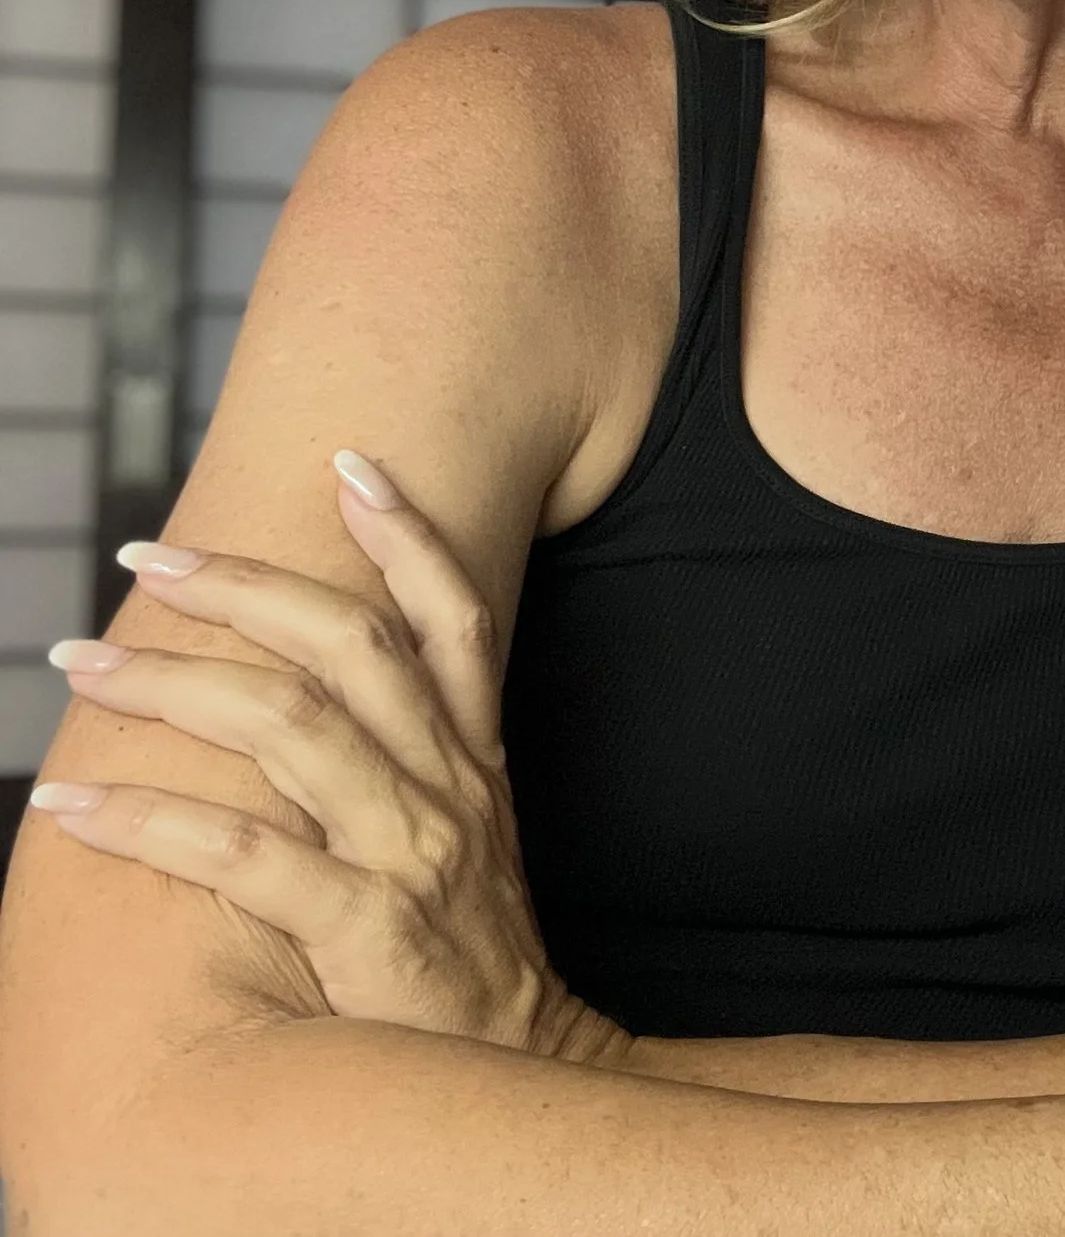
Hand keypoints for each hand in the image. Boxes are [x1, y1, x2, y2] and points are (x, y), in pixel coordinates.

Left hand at [35, 451, 623, 1066]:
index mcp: (473, 761)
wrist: (522, 1072)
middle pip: (354, 648)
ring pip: (289, 728)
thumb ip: (409, 767)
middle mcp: (448, 789)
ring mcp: (412, 853)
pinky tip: (72, 807)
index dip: (408, 536)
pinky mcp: (367, 928)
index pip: (457, 620)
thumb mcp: (467, 839)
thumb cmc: (468, 955)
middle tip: (155, 557)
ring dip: (172, 685)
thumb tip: (300, 700)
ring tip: (79, 666)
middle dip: (249, 588)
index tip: (350, 463)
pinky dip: (148, 824)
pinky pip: (244, 858)